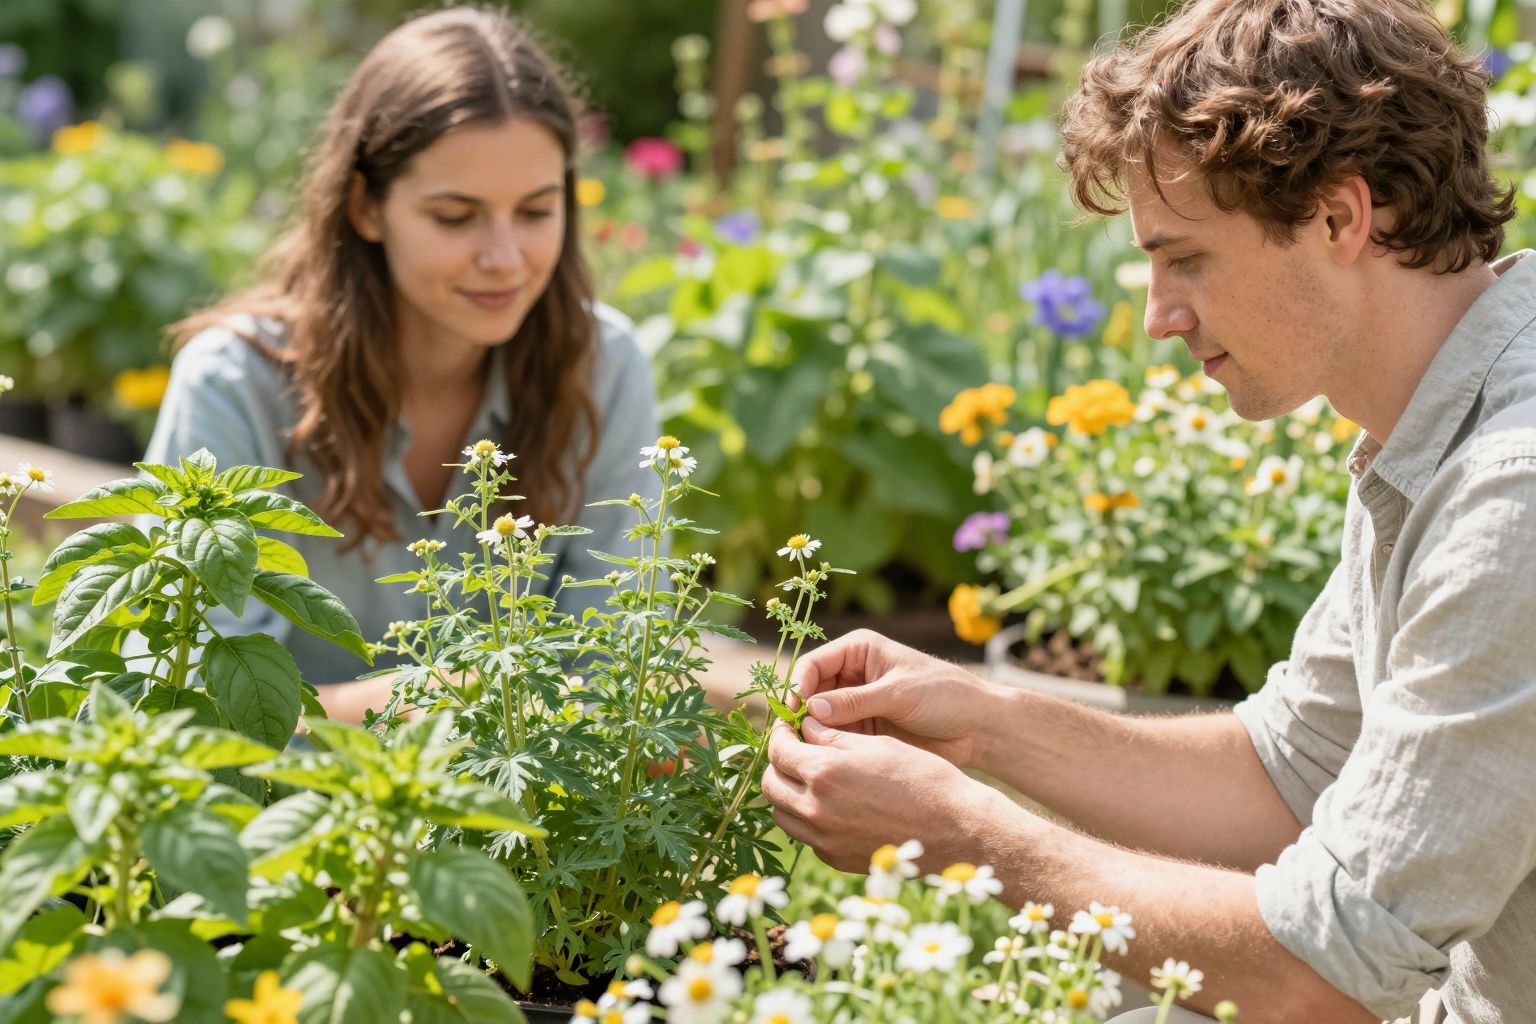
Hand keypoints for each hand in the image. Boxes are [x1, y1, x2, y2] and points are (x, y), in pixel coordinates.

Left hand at [762, 718, 1003, 873]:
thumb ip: (832, 737)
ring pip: (783, 814)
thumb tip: (805, 727)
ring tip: (812, 779)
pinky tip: (832, 805)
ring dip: (789, 793)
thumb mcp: (877, 745)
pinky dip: (808, 819)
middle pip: (771, 785)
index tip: (789, 727)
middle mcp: (816, 810)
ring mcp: (824, 840)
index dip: (780, 733)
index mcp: (824, 773)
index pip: (778, 750)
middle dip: (779, 764)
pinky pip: (805, 836)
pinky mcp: (835, 859)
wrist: (956, 831)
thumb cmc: (922, 779)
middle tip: (796, 751)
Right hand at [793, 629, 997, 769]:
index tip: (794, 715)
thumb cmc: (945, 695)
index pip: (813, 664)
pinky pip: (833, 737)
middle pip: (809, 692)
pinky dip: (824, 747)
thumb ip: (856, 701)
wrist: (977, 726)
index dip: (799, 688)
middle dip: (799, 714)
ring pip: (817, 717)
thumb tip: (811, 710)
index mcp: (858, 651)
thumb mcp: (899, 694)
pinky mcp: (862, 729)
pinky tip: (821, 762)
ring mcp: (855, 704)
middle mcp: (851, 675)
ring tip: (804, 755)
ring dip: (809, 733)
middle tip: (792, 740)